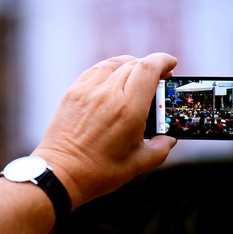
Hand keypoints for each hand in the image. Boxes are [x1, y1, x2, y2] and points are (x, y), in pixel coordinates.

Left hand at [32, 53, 177, 208]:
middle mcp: (107, 94)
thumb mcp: (138, 164)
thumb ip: (160, 148)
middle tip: (158, 79)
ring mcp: (88, 91)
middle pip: (134, 64)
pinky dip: (110, 69)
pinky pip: (95, 70)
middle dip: (151, 67)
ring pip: (114, 63)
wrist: (61, 173)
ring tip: (137, 77)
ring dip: (130, 65)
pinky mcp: (73, 92)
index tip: (172, 64)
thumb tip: (169, 139)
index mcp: (128, 110)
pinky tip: (114, 79)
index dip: (163, 60)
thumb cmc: (99, 171)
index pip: (149, 69)